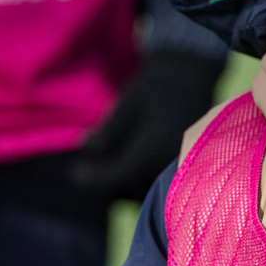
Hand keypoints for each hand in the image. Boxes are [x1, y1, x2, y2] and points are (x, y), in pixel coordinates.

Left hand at [69, 50, 225, 201]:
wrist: (190, 78)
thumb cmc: (156, 85)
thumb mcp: (128, 102)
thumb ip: (108, 129)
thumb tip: (85, 146)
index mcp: (153, 146)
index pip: (118, 174)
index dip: (95, 177)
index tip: (75, 173)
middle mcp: (168, 161)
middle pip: (130, 185)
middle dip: (108, 178)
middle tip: (86, 167)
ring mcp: (177, 165)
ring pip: (145, 188)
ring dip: (125, 181)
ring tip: (108, 163)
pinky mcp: (181, 165)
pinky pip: (158, 183)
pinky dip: (140, 179)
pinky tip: (129, 163)